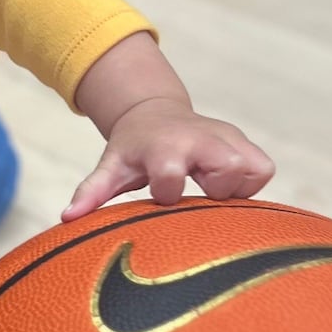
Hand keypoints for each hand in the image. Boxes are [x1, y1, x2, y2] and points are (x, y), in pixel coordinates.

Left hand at [62, 101, 274, 219]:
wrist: (154, 113)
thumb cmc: (132, 150)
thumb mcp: (111, 167)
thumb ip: (92, 192)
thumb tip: (68, 218)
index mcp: (164, 146)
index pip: (172, 175)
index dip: (167, 194)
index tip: (160, 198)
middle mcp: (200, 137)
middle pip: (227, 171)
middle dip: (214, 192)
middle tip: (195, 194)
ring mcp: (226, 137)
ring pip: (253, 169)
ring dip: (236, 189)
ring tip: (210, 191)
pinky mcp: (244, 142)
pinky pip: (263, 168)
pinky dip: (250, 183)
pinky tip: (226, 188)